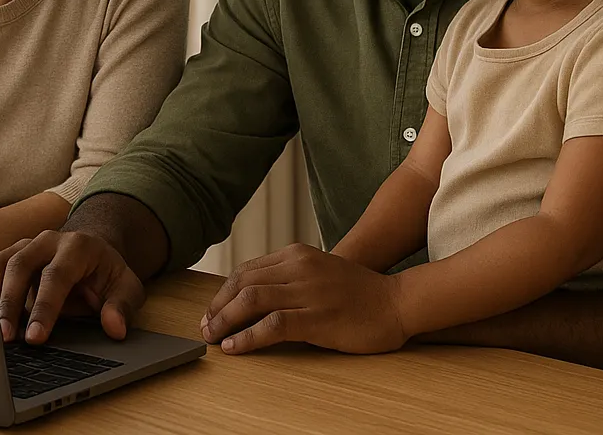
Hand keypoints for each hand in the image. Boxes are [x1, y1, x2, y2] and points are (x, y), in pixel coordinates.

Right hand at [0, 230, 145, 345]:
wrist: (93, 253)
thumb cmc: (107, 274)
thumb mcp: (127, 288)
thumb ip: (122, 306)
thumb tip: (114, 327)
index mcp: (77, 246)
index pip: (56, 276)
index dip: (44, 308)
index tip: (35, 337)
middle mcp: (47, 241)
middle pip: (20, 266)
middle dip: (9, 303)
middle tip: (5, 338)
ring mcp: (26, 245)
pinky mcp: (11, 255)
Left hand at [200, 243, 406, 354]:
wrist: (395, 302)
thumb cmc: (357, 292)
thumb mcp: (317, 272)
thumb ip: (288, 278)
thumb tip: (250, 298)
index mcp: (295, 254)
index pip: (246, 270)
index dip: (223, 293)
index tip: (212, 311)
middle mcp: (298, 267)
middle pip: (242, 283)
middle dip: (218, 308)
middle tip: (206, 328)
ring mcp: (307, 291)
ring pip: (251, 300)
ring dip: (226, 321)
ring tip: (213, 338)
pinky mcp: (317, 317)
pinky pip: (272, 325)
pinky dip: (247, 337)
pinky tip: (236, 347)